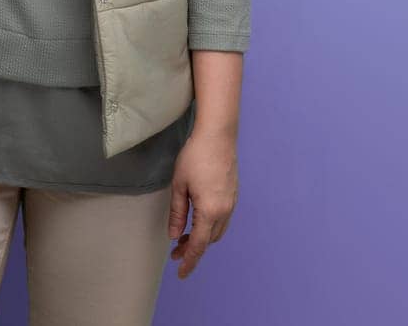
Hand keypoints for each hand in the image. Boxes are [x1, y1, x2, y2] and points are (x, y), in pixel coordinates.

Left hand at [167, 128, 238, 280]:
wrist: (218, 135)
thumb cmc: (195, 157)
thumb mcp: (179, 186)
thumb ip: (177, 213)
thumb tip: (174, 235)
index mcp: (210, 211)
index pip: (198, 244)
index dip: (189, 260)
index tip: (181, 273)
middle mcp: (225, 211)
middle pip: (209, 240)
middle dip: (193, 249)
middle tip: (175, 253)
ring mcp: (232, 203)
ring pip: (217, 231)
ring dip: (202, 238)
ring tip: (184, 238)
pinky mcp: (233, 195)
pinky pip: (223, 219)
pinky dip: (210, 227)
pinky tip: (198, 221)